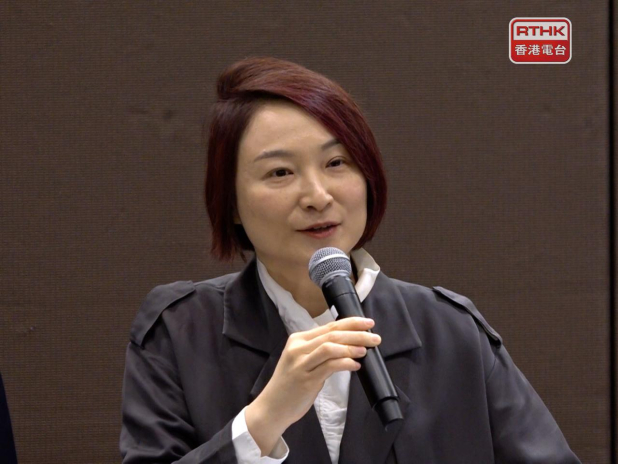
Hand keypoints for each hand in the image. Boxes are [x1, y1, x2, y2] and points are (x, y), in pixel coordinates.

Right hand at [245, 317, 380, 455]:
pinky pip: (329, 366)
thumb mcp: (302, 361)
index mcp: (298, 339)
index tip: (368, 323)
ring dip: (352, 347)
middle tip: (375, 337)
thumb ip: (320, 351)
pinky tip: (355, 365)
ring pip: (330, 347)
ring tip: (366, 350)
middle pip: (332, 334)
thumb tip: (350, 344)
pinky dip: (345, 363)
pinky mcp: (306, 379)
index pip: (329, 326)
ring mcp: (301, 363)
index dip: (351, 323)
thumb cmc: (291, 384)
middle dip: (357, 334)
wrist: (272, 407)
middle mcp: (298, 348)